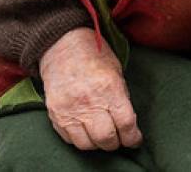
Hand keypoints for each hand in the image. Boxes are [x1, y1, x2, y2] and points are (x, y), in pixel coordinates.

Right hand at [38, 27, 142, 150]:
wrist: (61, 44)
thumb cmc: (93, 55)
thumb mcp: (116, 71)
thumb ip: (122, 96)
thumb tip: (127, 122)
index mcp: (109, 87)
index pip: (126, 124)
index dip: (133, 137)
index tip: (135, 140)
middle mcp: (89, 101)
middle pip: (106, 138)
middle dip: (116, 143)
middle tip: (119, 139)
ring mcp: (69, 109)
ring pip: (87, 144)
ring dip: (97, 144)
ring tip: (101, 136)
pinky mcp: (55, 113)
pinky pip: (69, 138)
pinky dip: (80, 139)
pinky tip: (86, 130)